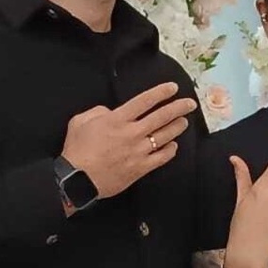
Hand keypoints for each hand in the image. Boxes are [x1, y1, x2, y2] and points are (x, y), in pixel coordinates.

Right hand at [60, 82, 196, 198]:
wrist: (77, 179)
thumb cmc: (76, 149)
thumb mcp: (80, 121)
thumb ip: (98, 112)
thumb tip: (110, 112)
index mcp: (117, 119)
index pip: (145, 101)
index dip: (161, 92)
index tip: (173, 88)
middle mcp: (132, 133)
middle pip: (161, 116)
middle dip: (179, 108)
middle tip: (190, 104)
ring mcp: (139, 151)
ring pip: (165, 136)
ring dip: (177, 127)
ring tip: (184, 122)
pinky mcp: (141, 168)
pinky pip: (161, 158)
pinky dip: (170, 151)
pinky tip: (173, 146)